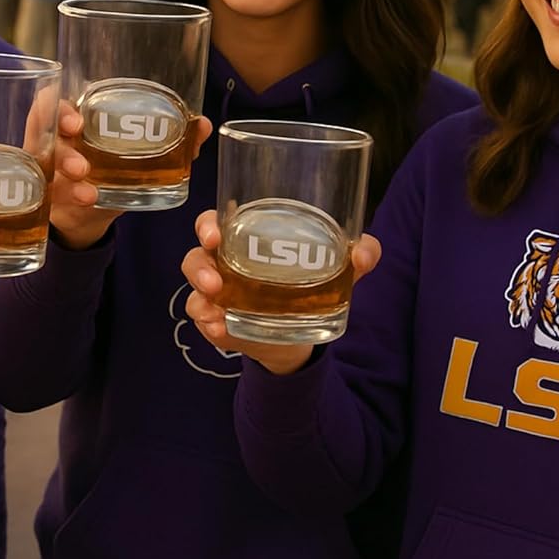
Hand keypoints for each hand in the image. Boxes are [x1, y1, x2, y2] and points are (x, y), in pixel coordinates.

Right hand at [49, 106, 212, 250]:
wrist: (85, 209)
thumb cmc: (113, 166)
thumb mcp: (136, 152)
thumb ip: (171, 140)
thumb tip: (203, 124)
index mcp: (73, 117)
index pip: (52, 101)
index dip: (57, 107)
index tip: (76, 122)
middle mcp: (54, 138)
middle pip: (46, 131)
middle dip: (64, 146)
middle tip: (82, 164)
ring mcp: (48, 167)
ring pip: (47, 164)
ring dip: (67, 171)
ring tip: (87, 184)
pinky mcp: (50, 195)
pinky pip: (52, 194)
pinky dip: (72, 197)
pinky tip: (88, 200)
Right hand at [182, 210, 381, 375]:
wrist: (301, 335)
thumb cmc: (311, 284)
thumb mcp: (336, 268)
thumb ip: (358, 254)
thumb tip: (364, 254)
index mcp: (245, 238)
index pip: (214, 222)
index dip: (208, 225)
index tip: (214, 234)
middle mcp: (224, 263)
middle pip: (196, 255)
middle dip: (199, 266)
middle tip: (215, 281)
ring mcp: (216, 296)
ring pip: (194, 290)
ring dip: (201, 299)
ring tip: (216, 309)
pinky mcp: (217, 323)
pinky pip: (204, 323)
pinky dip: (210, 326)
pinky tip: (221, 330)